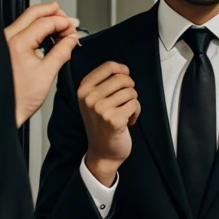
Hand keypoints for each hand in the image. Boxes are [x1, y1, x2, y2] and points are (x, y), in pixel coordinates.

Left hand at [5, 2, 78, 127]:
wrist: (3, 111)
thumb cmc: (18, 99)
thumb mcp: (47, 74)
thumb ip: (62, 52)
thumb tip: (72, 39)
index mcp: (17, 42)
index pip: (45, 21)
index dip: (63, 22)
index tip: (74, 27)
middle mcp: (7, 38)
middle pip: (33, 13)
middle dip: (53, 13)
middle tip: (68, 20)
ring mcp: (4, 41)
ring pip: (27, 19)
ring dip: (45, 20)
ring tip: (61, 30)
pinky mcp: (4, 47)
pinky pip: (22, 29)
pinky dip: (37, 29)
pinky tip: (48, 36)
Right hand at [77, 61, 139, 185]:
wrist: (103, 152)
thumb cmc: (102, 123)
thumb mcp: (94, 100)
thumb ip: (104, 83)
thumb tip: (123, 70)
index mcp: (83, 89)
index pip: (108, 67)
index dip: (122, 70)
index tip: (126, 76)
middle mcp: (89, 98)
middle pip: (122, 78)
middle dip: (129, 88)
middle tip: (125, 101)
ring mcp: (100, 109)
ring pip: (131, 92)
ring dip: (133, 103)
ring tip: (124, 113)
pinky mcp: (113, 120)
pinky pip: (135, 105)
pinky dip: (136, 113)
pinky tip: (128, 121)